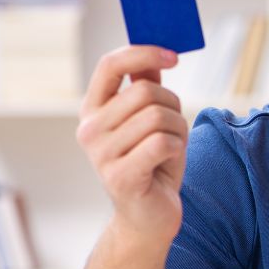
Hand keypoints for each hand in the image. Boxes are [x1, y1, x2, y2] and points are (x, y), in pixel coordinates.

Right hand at [76, 45, 188, 246]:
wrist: (148, 217)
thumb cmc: (152, 163)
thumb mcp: (149, 119)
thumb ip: (145, 85)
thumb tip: (156, 51)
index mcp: (92, 110)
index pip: (111, 65)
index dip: (143, 53)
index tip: (173, 56)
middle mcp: (89, 129)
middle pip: (145, 91)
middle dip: (173, 105)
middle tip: (174, 128)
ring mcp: (101, 155)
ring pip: (159, 117)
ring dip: (179, 130)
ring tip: (171, 148)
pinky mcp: (120, 177)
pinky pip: (163, 142)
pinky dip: (177, 149)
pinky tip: (168, 162)